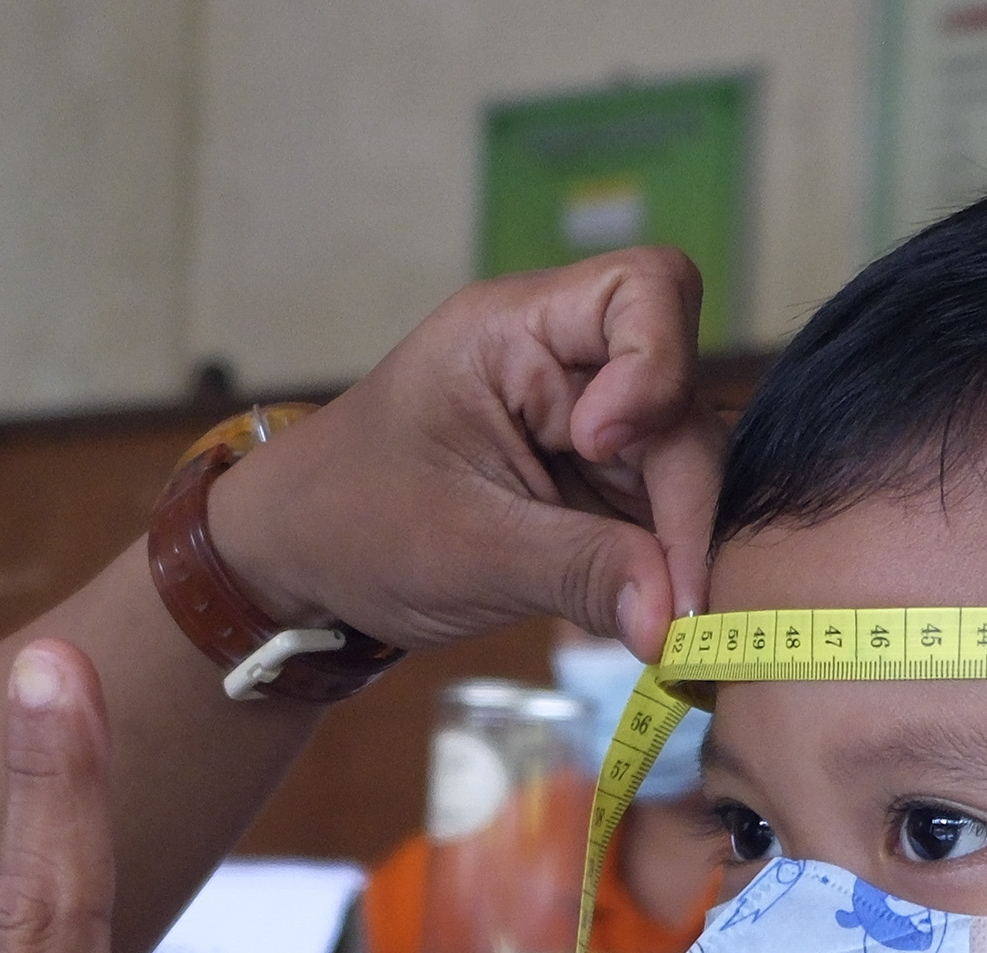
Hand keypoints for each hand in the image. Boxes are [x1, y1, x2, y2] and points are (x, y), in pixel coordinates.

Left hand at [208, 247, 723, 661]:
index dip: (657, 366)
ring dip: (685, 545)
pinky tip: (654, 621)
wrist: (300, 562)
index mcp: (514, 331)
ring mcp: (586, 425)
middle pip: (680, 400)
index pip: (646, 290)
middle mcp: (565, 363)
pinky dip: (665, 567)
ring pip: (683, 464)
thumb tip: (675, 620)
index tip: (601, 450)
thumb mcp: (466, 552)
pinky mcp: (594, 485)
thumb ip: (581, 573)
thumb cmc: (354, 526)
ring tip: (669, 629)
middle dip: (687, 503)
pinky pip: (660, 512)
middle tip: (680, 610)